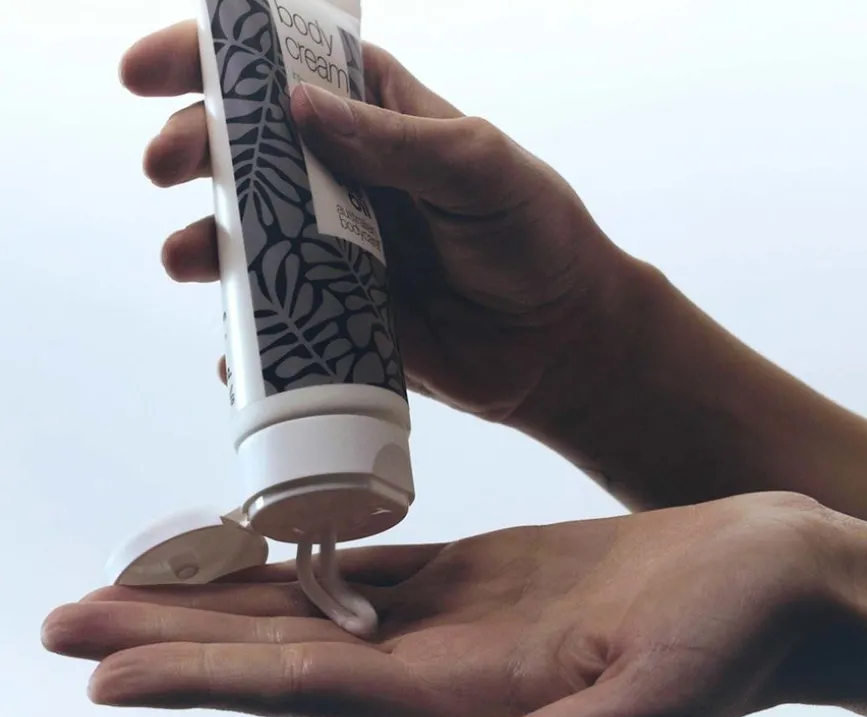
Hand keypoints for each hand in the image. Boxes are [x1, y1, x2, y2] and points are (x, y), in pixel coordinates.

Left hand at [43, 492, 866, 716]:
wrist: (768, 580)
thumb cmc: (732, 641)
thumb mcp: (649, 713)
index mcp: (470, 699)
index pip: (309, 690)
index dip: (206, 682)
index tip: (107, 675)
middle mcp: (442, 663)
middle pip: (283, 651)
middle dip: (173, 640)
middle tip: (67, 625)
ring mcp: (456, 615)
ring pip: (312, 605)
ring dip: (223, 597)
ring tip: (134, 585)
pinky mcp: (479, 571)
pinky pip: (368, 567)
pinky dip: (302, 559)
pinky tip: (253, 552)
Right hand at [121, 22, 633, 425]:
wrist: (557, 341)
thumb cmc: (535, 238)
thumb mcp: (478, 168)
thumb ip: (395, 141)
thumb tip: (298, 109)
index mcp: (381, 118)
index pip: (288, 71)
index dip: (217, 60)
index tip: (154, 70)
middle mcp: (348, 180)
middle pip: (249, 151)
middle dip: (195, 148)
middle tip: (169, 163)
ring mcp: (339, 251)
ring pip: (251, 237)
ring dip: (206, 243)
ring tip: (187, 258)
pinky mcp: (341, 317)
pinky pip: (280, 321)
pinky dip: (249, 337)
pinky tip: (233, 351)